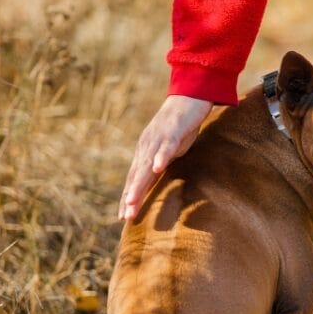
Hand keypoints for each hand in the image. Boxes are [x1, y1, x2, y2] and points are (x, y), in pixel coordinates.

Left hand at [118, 95, 211, 220]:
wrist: (189, 96)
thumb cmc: (181, 124)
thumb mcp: (170, 149)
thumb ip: (162, 162)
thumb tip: (158, 178)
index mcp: (146, 152)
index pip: (134, 178)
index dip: (129, 197)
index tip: (124, 217)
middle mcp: (148, 147)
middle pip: (137, 175)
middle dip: (131, 196)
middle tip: (125, 217)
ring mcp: (159, 139)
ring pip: (147, 165)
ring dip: (139, 184)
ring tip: (133, 201)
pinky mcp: (173, 131)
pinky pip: (167, 146)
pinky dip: (161, 157)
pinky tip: (157, 169)